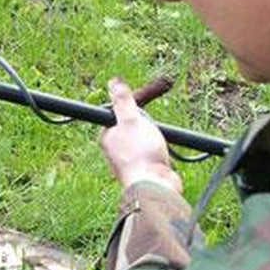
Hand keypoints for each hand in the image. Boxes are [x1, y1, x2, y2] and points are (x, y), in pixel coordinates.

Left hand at [98, 78, 182, 193]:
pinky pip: (154, 151)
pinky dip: (161, 150)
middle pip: (135, 125)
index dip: (134, 108)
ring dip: (156, 138)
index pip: (119, 112)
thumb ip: (122, 101)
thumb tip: (113, 82)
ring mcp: (130, 159)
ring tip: (156, 146)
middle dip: (148, 125)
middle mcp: (116, 148)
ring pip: (147, 138)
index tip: (145, 110)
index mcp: (107, 136)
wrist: (155, 187)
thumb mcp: (131, 120)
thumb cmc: (140, 155)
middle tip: (151, 132)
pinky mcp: (144, 167)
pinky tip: (162, 156)